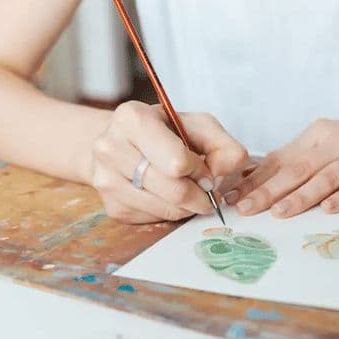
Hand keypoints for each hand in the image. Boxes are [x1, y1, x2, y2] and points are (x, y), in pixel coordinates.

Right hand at [91, 101, 247, 223]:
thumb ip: (223, 145)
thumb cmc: (163, 131)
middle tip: (207, 191)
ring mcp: (106, 181)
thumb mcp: (197, 126)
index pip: (177, 162)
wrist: (122, 143)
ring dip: (188, 206)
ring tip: (190, 191)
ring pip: (165, 209)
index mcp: (131, 118)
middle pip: (173, 190)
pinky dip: (171, 212)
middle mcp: (110, 148)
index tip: (205, 169)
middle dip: (199, 194)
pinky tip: (168, 196)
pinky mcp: (113, 207)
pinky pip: (155, 219)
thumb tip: (231, 169)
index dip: (200, 170)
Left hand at [224, 111, 338, 216]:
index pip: (279, 160)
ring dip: (301, 196)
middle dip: (267, 191)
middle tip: (244, 209)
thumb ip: (294, 159)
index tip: (230, 196)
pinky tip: (329, 209)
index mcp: (316, 135)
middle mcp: (336, 143)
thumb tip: (251, 179)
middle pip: (297, 169)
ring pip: (326, 178)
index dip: (253, 179)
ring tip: (279, 213)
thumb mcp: (326, 141)